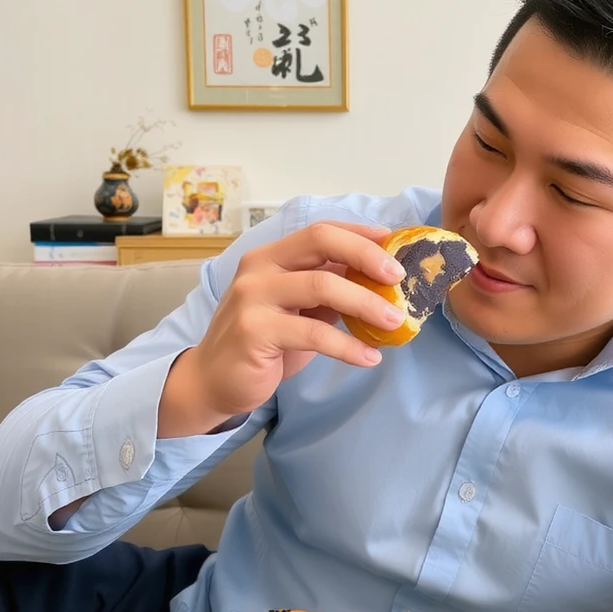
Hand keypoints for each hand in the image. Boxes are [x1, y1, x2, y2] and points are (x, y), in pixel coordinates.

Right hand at [158, 222, 406, 435]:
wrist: (213, 380)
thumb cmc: (263, 342)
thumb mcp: (299, 308)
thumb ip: (329, 288)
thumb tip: (381, 281)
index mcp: (271, 256)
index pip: (321, 231)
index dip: (360, 234)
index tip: (395, 244)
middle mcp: (259, 268)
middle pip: (321, 243)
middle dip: (367, 256)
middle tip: (400, 279)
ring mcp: (253, 298)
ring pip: (323, 287)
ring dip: (367, 304)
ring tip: (395, 323)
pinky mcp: (254, 331)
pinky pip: (315, 333)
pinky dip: (349, 347)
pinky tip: (370, 358)